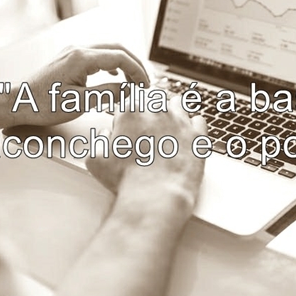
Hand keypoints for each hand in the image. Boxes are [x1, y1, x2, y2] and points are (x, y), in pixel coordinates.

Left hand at [14, 43, 149, 126]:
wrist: (17, 102)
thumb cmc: (42, 104)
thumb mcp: (80, 103)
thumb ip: (108, 93)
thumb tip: (129, 89)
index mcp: (81, 58)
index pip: (120, 57)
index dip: (137, 71)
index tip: (145, 86)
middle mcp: (77, 50)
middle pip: (117, 49)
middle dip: (135, 65)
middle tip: (144, 83)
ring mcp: (72, 52)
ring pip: (108, 50)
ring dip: (124, 63)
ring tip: (133, 81)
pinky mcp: (69, 59)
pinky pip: (97, 55)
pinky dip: (111, 64)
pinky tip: (114, 75)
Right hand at [86, 96, 206, 215]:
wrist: (156, 196)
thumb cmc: (127, 180)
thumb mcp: (96, 160)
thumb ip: (99, 140)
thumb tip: (105, 134)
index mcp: (131, 110)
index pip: (130, 101)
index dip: (128, 115)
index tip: (129, 127)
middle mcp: (157, 110)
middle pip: (155, 99)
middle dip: (151, 110)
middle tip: (148, 129)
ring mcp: (180, 121)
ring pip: (178, 104)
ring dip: (173, 112)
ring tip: (168, 129)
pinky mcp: (198, 135)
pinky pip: (199, 120)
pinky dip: (193, 126)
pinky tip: (187, 137)